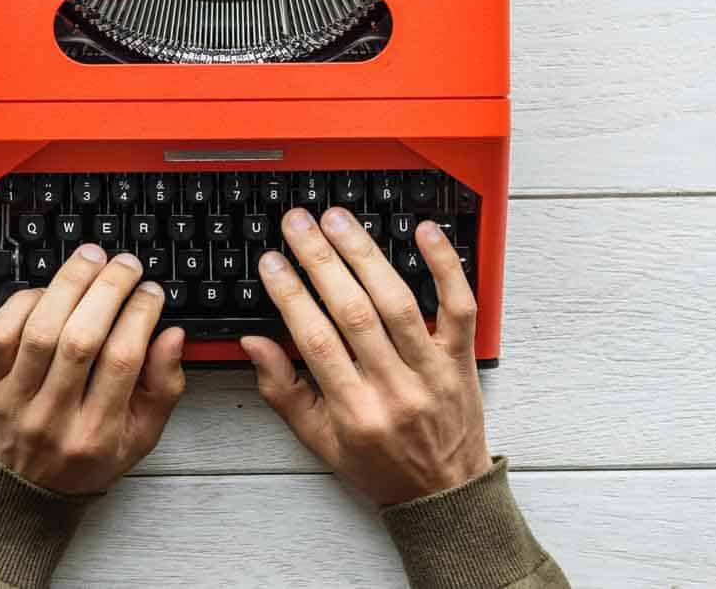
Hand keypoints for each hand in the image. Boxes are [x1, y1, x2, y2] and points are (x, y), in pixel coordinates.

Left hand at [0, 245, 185, 494]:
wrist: (21, 495)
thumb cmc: (85, 460)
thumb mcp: (140, 437)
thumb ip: (164, 388)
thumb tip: (172, 335)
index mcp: (97, 434)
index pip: (122, 360)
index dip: (140, 314)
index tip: (152, 292)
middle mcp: (53, 418)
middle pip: (81, 339)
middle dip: (108, 290)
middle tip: (126, 265)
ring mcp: (15, 400)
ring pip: (40, 330)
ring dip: (69, 284)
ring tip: (92, 259)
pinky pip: (0, 332)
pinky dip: (25, 301)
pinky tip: (49, 289)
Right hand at [241, 208, 491, 506]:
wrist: (445, 495)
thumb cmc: (379, 465)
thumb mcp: (319, 441)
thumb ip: (282, 391)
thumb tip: (253, 342)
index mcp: (355, 412)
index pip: (316, 341)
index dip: (290, 295)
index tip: (271, 262)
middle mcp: (395, 389)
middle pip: (355, 312)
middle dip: (321, 260)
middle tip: (298, 224)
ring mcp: (432, 370)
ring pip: (398, 302)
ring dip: (365, 254)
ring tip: (338, 220)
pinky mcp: (462, 357)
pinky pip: (459, 305)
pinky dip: (445, 265)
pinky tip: (423, 232)